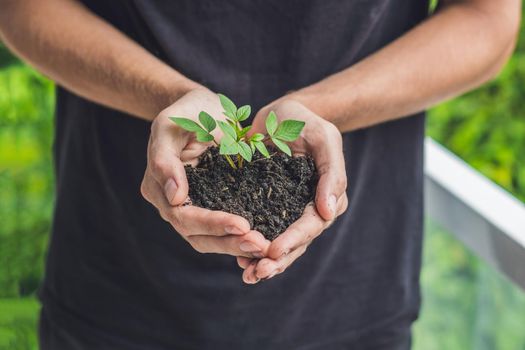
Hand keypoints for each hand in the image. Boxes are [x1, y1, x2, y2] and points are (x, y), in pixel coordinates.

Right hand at [141, 88, 269, 257]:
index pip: (182, 216)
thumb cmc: (187, 111)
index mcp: (157, 188)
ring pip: (211, 239)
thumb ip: (164, 158)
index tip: (242, 224)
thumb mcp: (171, 124)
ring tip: (264, 246)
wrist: (206, 109)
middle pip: (197, 236)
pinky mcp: (214, 205)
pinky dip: (241, 237)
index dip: (211, 223)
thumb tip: (175, 197)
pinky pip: (224, 230)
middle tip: (260, 244)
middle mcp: (173, 204)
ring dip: (237, 245)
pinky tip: (263, 240)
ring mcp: (194, 207)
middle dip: (229, 242)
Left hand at [237, 99, 347, 282]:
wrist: (282, 114)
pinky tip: (238, 259)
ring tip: (248, 275)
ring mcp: (288, 210)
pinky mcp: (267, 206)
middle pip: (297, 242)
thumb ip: (331, 173)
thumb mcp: (323, 138)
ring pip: (280, 242)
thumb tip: (329, 212)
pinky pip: (262, 230)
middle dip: (278, 260)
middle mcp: (309, 208)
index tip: (273, 251)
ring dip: (264, 261)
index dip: (293, 240)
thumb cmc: (305, 122)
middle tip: (256, 273)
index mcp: (327, 195)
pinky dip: (252, 246)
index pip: (312, 224)